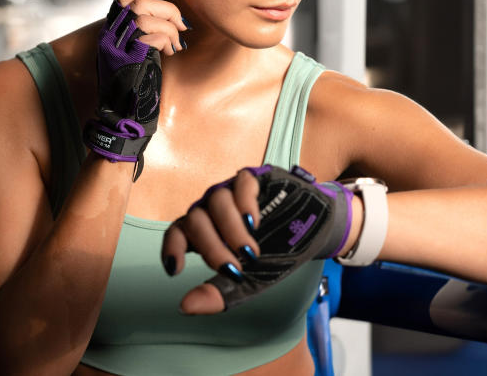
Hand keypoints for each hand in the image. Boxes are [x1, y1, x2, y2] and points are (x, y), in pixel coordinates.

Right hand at [82, 0, 188, 178]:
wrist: (123, 121)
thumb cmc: (135, 91)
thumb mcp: (138, 56)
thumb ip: (142, 34)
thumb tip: (160, 13)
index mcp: (110, 34)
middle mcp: (108, 37)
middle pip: (138, 2)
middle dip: (166, 10)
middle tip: (181, 26)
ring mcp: (114, 48)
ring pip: (145, 15)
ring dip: (169, 27)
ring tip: (176, 44)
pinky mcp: (125, 58)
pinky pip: (151, 34)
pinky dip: (167, 40)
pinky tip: (170, 53)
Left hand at [161, 165, 353, 313]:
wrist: (315, 234)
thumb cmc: (276, 255)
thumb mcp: (249, 282)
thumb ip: (218, 294)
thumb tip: (185, 307)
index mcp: (206, 233)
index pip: (177, 233)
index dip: (171, 248)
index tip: (175, 269)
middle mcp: (213, 210)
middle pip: (195, 220)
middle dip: (212, 248)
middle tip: (235, 269)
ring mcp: (232, 192)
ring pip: (215, 200)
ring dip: (230, 228)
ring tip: (250, 250)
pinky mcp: (255, 178)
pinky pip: (240, 182)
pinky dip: (244, 202)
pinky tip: (255, 221)